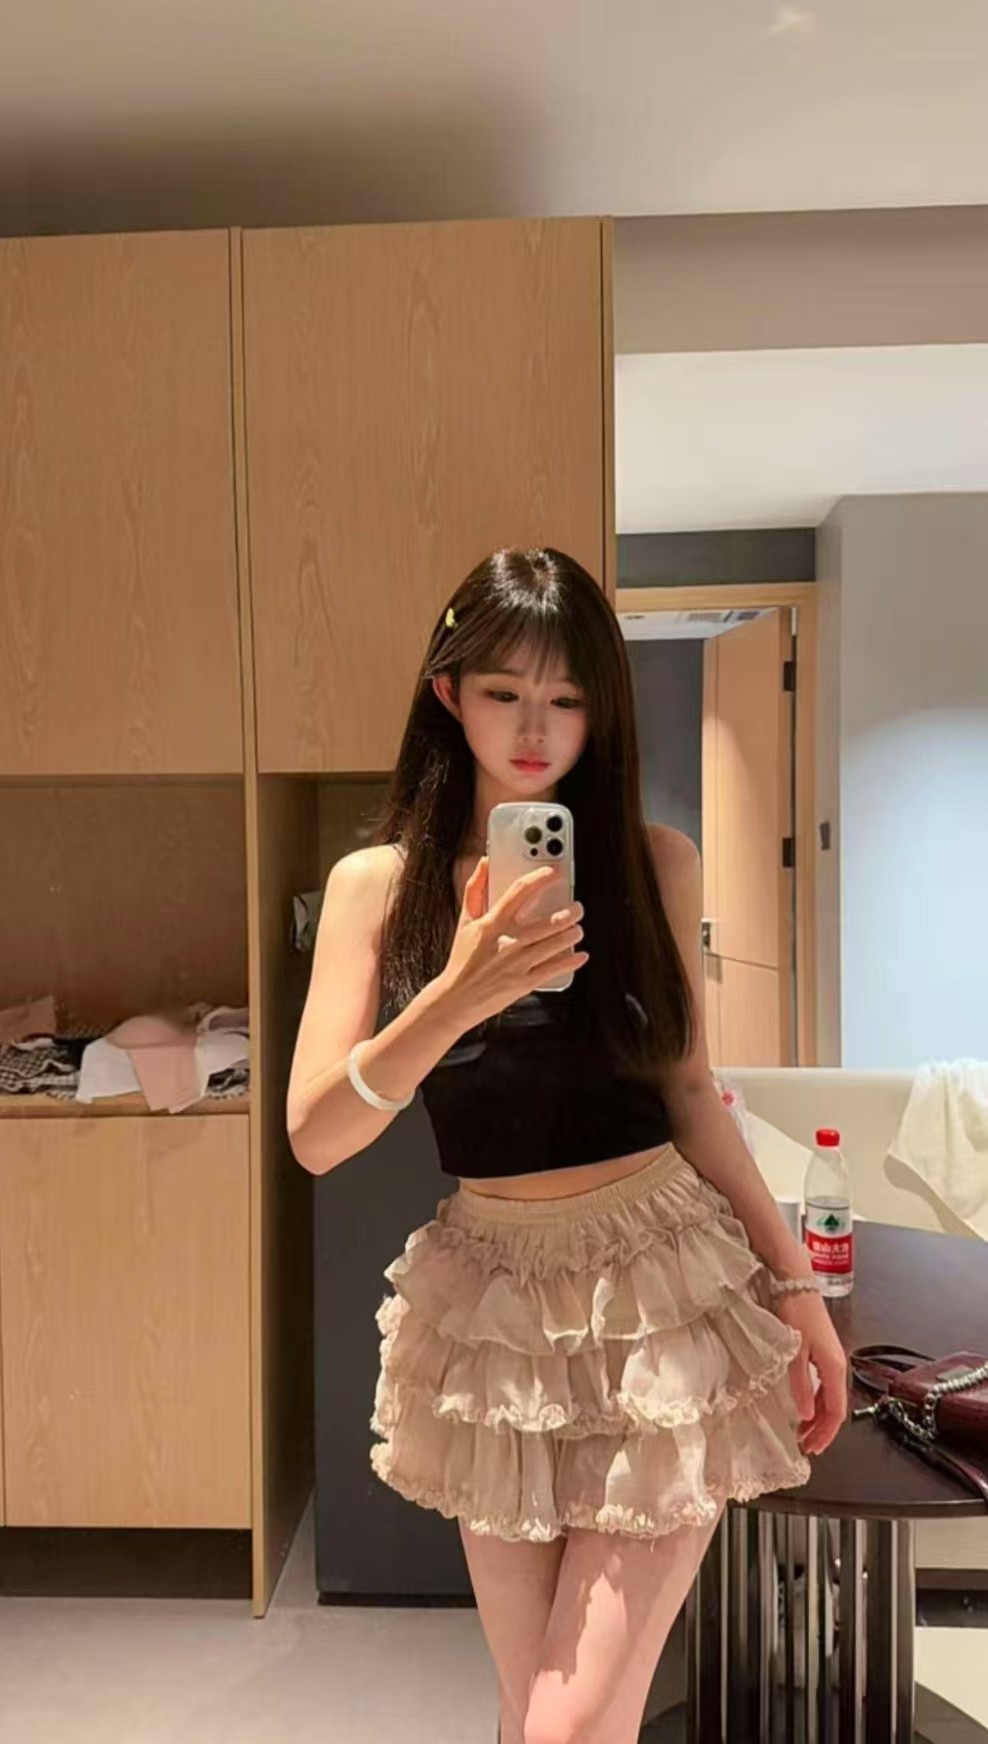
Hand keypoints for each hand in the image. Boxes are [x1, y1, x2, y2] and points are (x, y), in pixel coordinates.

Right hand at [435, 856, 587, 1029]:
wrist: (456, 999)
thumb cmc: (462, 960)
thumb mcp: (465, 922)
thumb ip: (474, 890)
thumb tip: (484, 863)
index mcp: (492, 924)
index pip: (519, 892)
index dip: (539, 878)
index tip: (553, 872)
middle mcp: (507, 942)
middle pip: (548, 921)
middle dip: (571, 912)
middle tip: (577, 907)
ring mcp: (517, 964)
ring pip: (556, 943)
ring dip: (573, 933)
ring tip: (578, 928)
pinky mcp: (524, 983)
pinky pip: (554, 969)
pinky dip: (571, 961)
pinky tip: (580, 954)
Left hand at [776, 1291, 849, 1456]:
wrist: (797, 1285)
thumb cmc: (795, 1315)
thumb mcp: (794, 1353)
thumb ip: (801, 1385)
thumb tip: (807, 1415)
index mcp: (834, 1369)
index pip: (836, 1413)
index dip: (825, 1434)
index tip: (812, 1450)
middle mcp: (838, 1367)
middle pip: (835, 1408)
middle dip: (822, 1431)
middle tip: (805, 1447)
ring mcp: (833, 1359)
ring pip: (831, 1398)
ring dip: (819, 1418)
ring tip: (803, 1433)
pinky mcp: (825, 1352)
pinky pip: (826, 1386)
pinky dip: (817, 1402)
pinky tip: (805, 1407)